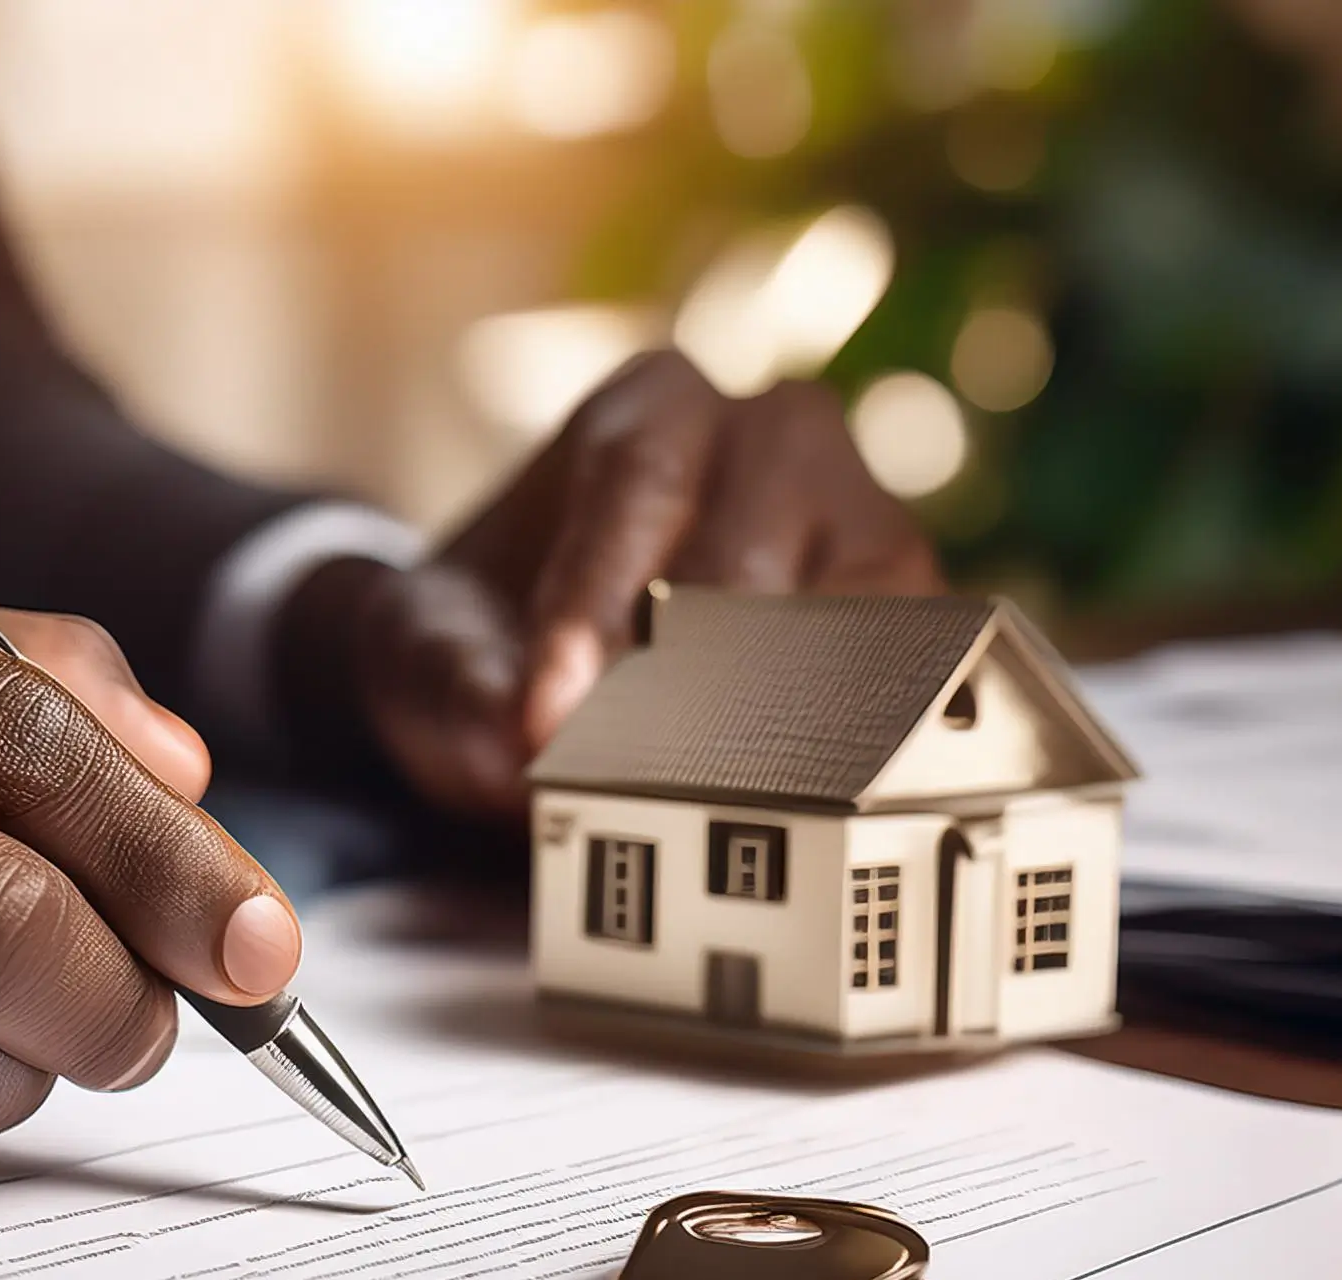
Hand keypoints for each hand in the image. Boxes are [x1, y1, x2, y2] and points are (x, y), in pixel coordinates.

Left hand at [283, 350, 945, 816]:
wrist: (536, 665)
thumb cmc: (483, 638)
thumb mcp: (428, 651)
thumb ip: (455, 685)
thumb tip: (512, 745)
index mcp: (654, 408)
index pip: (637, 487)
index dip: (593, 609)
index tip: (546, 721)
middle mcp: (776, 437)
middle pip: (754, 552)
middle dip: (688, 681)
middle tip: (631, 783)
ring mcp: (859, 520)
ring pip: (854, 609)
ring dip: (790, 717)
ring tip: (720, 809)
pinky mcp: (907, 617)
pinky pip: (913, 673)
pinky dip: (860, 742)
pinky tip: (803, 809)